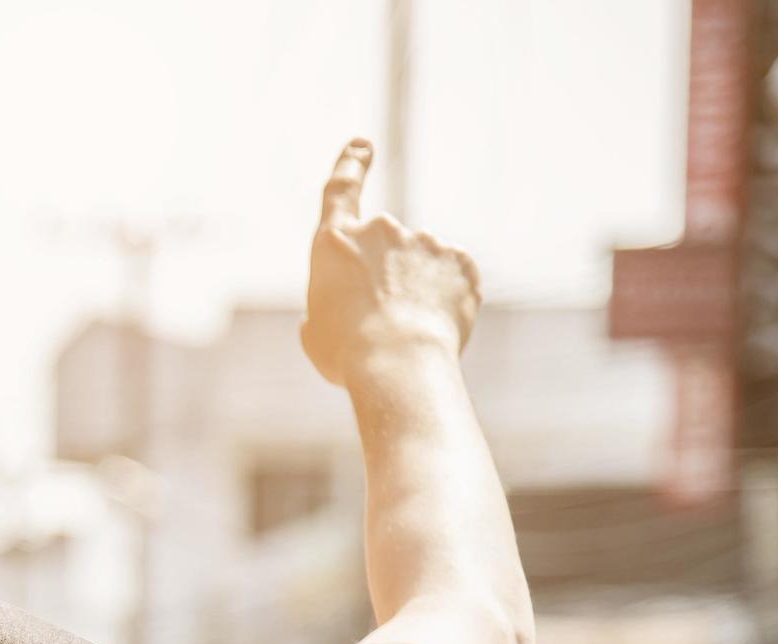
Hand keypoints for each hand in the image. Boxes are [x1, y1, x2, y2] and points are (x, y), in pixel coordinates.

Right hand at [300, 138, 481, 386]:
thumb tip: (342, 308)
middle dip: (385, 277)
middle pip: (384, 247)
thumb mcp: (317, 334)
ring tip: (407, 334)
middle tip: (379, 323)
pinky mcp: (460, 260)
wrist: (399, 363)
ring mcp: (425, 241)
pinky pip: (452, 279)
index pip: (341, 187)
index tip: (362, 145)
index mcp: (335, 243)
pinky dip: (446, 300)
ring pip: (420, 266)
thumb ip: (328, 308)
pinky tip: (435, 328)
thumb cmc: (347, 355)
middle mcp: (381, 229)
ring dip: (416, 292)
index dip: (351, 163)